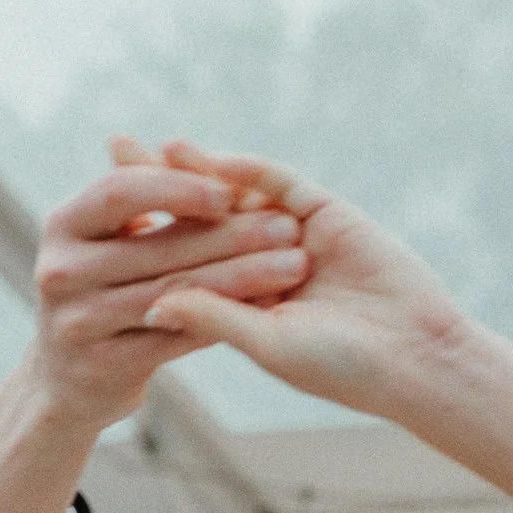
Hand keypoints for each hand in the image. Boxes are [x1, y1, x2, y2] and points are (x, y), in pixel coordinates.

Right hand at [24, 143, 314, 435]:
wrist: (68, 379)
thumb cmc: (101, 290)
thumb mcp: (106, 241)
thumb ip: (139, 199)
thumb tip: (178, 146)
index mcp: (63, 224)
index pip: (121, 192)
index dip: (178, 188)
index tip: (232, 190)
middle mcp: (61, 271)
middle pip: (159, 248)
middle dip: (231, 236)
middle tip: (288, 227)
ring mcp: (78, 322)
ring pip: (176, 294)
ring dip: (242, 279)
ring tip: (292, 267)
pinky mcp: (103, 366)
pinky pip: (178, 338)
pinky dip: (227, 320)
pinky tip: (269, 309)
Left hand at [128, 137, 470, 417]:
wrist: (417, 352)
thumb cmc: (344, 366)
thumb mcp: (270, 345)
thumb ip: (214, 317)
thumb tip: (149, 302)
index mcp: (244, 305)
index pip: (184, 266)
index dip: (143, 242)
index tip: (96, 229)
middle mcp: (261, 266)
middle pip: (199, 220)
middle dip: (155, 190)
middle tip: (109, 154)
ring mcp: (291, 235)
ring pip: (231, 196)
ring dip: (189, 170)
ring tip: (141, 146)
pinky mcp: (321, 211)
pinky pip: (272, 181)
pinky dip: (237, 166)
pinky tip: (197, 153)